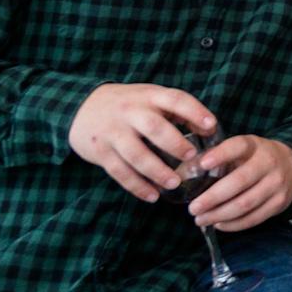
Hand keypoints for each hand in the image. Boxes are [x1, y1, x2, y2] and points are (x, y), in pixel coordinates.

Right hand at [69, 83, 217, 202]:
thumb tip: (210, 130)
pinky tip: (152, 196)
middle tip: (191, 157)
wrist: (80, 108)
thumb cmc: (129, 105)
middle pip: (154, 127)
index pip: (175, 99)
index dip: (194, 112)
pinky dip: (136, 186)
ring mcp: (113, 132)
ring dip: (156, 171)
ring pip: (136, 154)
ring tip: (174, 183)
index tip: (211, 125)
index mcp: (148, 96)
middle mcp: (130, 112)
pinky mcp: (100, 152)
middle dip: (174, 143)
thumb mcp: (151, 98)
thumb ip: (177, 111)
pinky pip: (119, 172)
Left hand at [186, 135, 291, 231]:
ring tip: (201, 219)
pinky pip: (254, 218)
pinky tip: (219, 224)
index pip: (238, 147)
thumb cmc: (255, 157)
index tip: (203, 164)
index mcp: (254, 146)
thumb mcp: (239, 149)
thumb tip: (182, 174)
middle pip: (239, 182)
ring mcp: (277, 184)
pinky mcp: (280, 203)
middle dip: (212, 198)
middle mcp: (268, 162)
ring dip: (219, 215)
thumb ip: (215, 158)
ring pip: (245, 204)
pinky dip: (233, 224)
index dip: (221, 155)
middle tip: (193, 209)